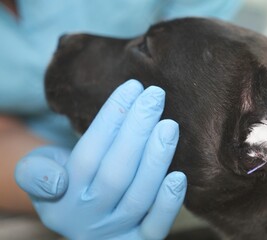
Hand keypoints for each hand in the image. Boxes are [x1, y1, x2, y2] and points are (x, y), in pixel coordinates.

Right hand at [15, 80, 186, 239]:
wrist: (80, 219)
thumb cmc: (65, 185)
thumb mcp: (39, 175)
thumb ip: (36, 173)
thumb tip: (57, 182)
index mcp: (63, 197)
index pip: (89, 154)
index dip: (111, 119)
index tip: (132, 88)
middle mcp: (88, 218)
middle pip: (115, 172)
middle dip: (137, 131)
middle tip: (156, 96)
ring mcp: (115, 231)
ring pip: (138, 197)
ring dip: (156, 160)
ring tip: (170, 126)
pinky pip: (154, 228)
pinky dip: (168, 205)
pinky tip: (180, 175)